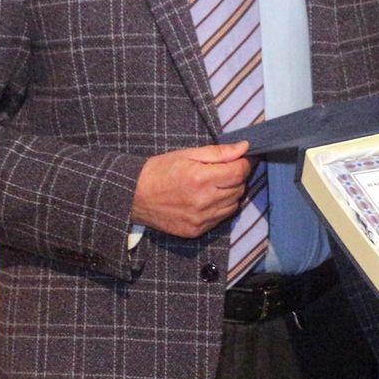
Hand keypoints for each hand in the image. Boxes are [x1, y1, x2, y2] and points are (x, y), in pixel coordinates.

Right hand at [131, 141, 251, 237]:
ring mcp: (200, 219)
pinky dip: (220, 208)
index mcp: (201, 179)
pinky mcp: (196, 231)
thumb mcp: (187, 154)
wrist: (134, 196)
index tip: (240, 159)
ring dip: (230, 194)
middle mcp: (203, 201)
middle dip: (236, 178)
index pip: (239, 173)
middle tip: (223, 171)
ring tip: (214, 185)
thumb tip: (245, 148)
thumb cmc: (160, 170)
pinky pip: (220, 219)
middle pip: (239, 189)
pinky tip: (207, 199)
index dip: (244, 164)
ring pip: (233, 205)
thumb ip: (218, 152)